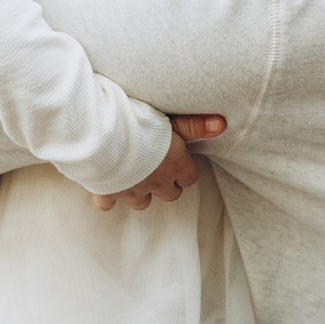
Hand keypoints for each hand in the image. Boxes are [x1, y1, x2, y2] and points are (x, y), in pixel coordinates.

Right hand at [95, 113, 226, 207]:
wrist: (104, 137)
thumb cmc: (140, 123)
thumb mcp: (171, 119)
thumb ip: (194, 125)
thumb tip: (221, 124)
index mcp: (174, 164)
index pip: (189, 178)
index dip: (184, 172)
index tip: (178, 163)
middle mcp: (156, 182)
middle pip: (170, 195)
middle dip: (165, 186)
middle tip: (157, 170)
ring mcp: (132, 190)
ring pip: (142, 203)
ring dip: (139, 193)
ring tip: (133, 178)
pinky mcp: (108, 192)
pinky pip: (108, 204)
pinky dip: (107, 197)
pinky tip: (103, 184)